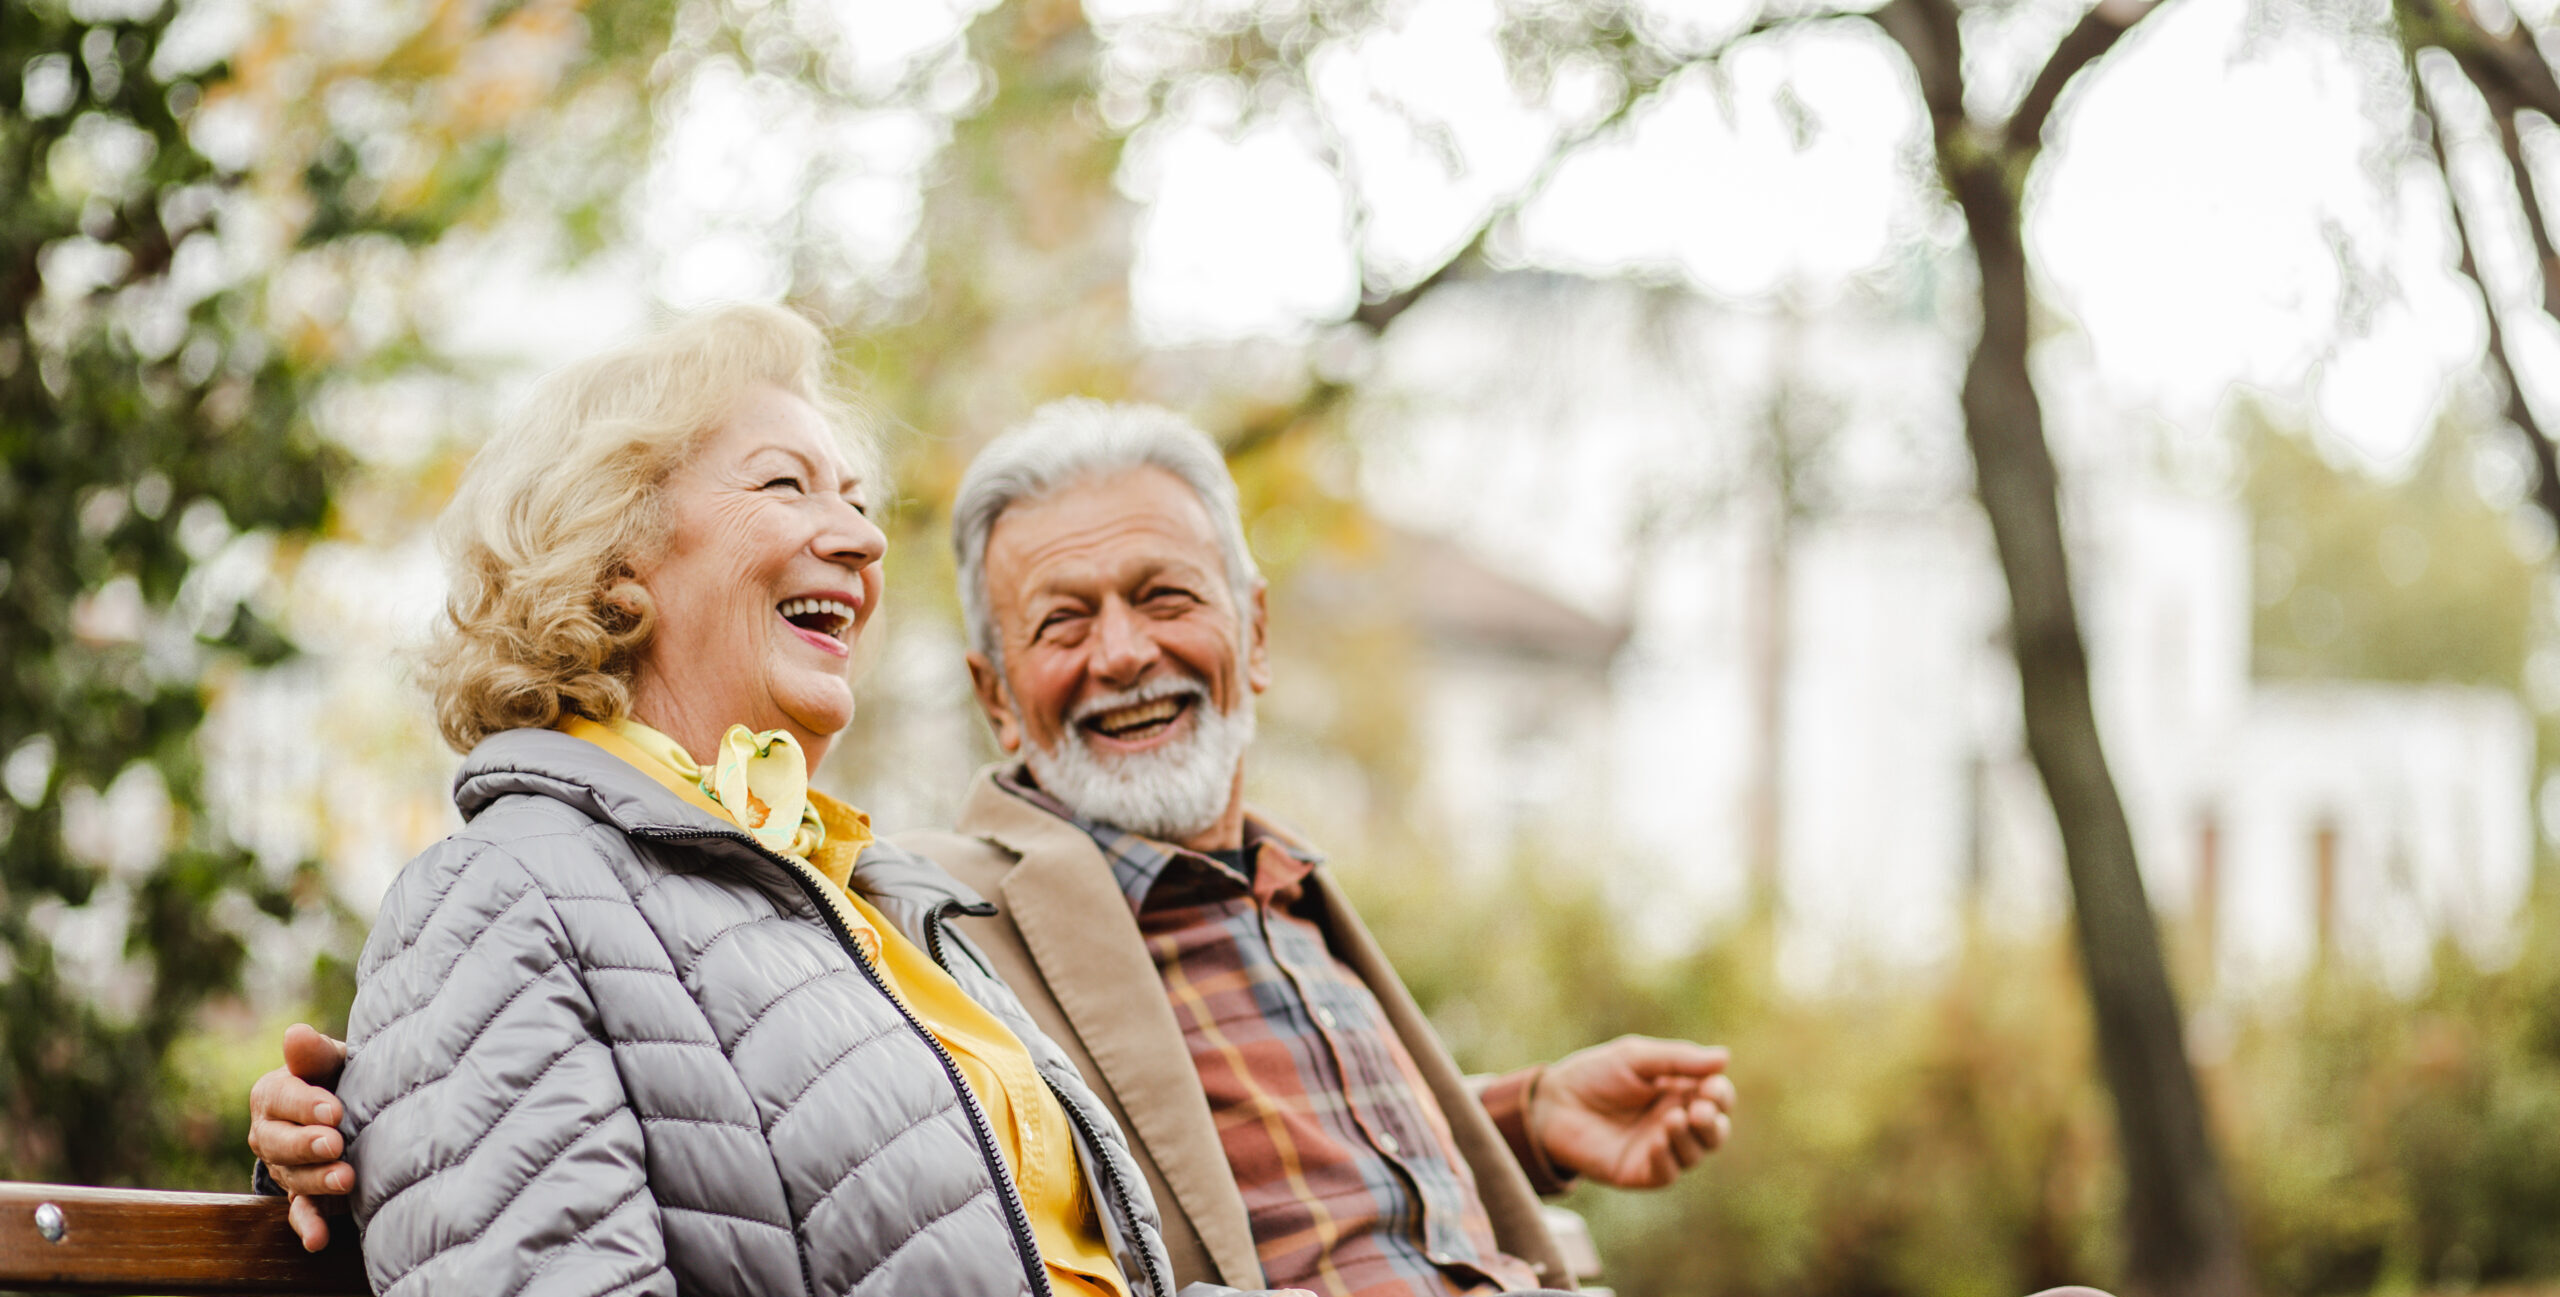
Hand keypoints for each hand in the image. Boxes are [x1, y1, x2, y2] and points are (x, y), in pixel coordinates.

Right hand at [247, 1022, 352, 1251]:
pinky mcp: (301, 1195)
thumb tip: (296, 1034)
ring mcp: (283, 1167)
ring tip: (346, 1179)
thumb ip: (314, 1052)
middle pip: (281, 1143)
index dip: (307, 1106)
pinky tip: (318, 1240)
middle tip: (336, 1144)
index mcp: (271, 1095)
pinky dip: (308, 1226)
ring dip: (318, 1181)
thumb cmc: (337, 1076)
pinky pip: (300, 1212)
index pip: (283, 1099)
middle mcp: (269, 1133)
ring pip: (293, 1177)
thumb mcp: (329, 1060)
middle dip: (308, 1145)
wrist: (348, 1108)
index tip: (334, 1110)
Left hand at [1529, 1035, 1733, 1188]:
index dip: (1720, 1094)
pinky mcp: (1640, 1172)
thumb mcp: (1635, 1058)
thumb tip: (1724, 1057)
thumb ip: (1677, 1059)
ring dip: (1690, 1138)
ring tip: (1673, 1119)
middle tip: (1700, 1109)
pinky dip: (1667, 1157)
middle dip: (1713, 1121)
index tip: (1710, 1087)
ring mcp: (1659, 1149)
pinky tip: (1656, 1141)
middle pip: (1714, 1130)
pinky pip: (1666, 1172)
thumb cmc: (1594, 1075)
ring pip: (1695, 1153)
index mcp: (1679, 1092)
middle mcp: (1675, 1122)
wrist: (1552, 1103)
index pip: (1716, 1097)